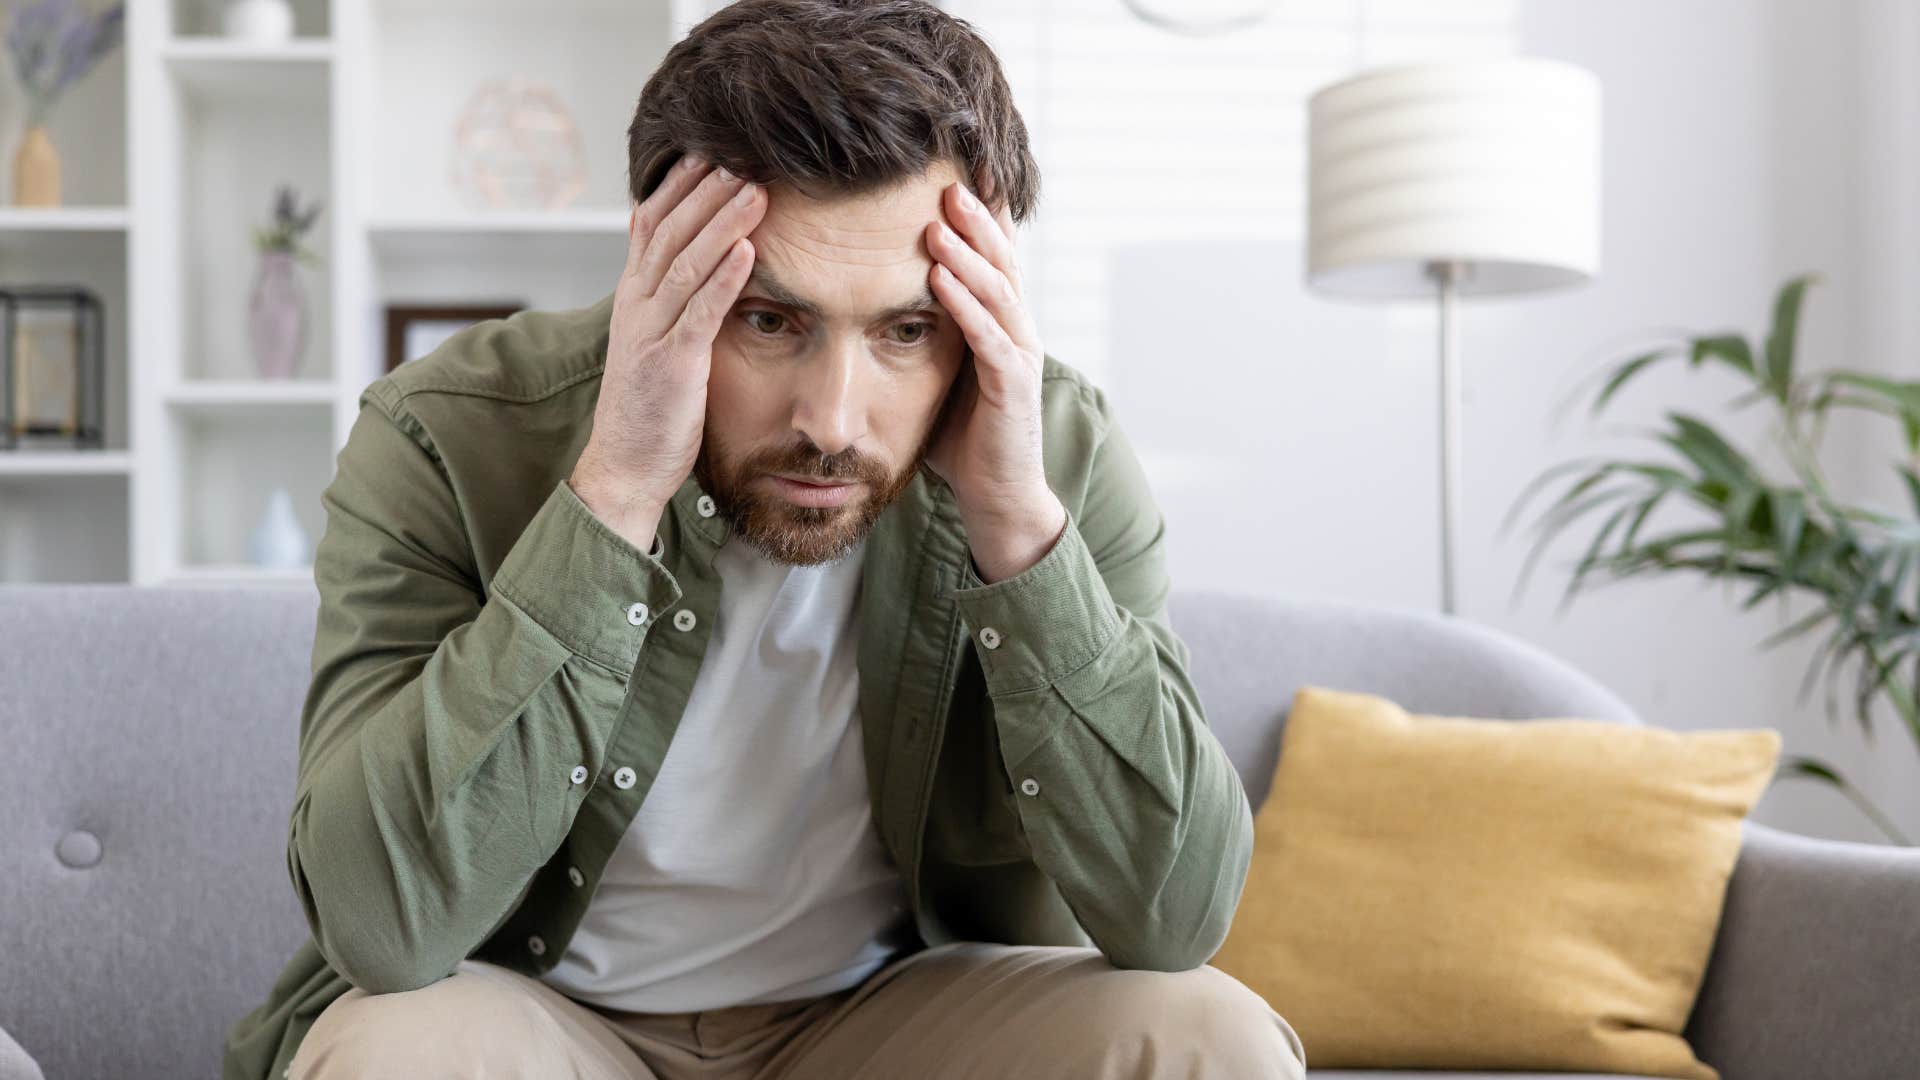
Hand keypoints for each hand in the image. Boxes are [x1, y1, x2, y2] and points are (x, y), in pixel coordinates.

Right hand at [570, 154, 766, 548]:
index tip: (711, 152)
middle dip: (706, 191)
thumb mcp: (656, 343)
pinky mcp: (671, 364)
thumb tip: (704, 266)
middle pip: (670, 232)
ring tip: (755, 190)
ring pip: (686, 263)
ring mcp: (650, 333)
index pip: (651, 224)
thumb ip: (672, 303)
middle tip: (742, 155)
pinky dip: (724, 278)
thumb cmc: (649, 408)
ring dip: (722, 223)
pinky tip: (748, 250)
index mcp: (633, 297)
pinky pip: (699, 312)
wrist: (623, 467)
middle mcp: (636, 306)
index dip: (679, 186)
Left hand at [924, 173, 1066, 581]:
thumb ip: (922, 333)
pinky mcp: (1012, 389)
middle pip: (1000, 259)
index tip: (952, 169)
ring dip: (969, 251)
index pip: (991, 256)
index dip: (977, 214)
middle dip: (975, 216)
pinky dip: (966, 305)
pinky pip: (989, 338)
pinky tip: (941, 280)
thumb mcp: (938, 372)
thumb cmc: (963, 437)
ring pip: (998, 290)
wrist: (997, 497)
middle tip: (946, 175)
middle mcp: (1016, 330)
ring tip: (941, 216)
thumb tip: (873, 298)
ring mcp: (1019, 357)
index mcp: (999, 322)